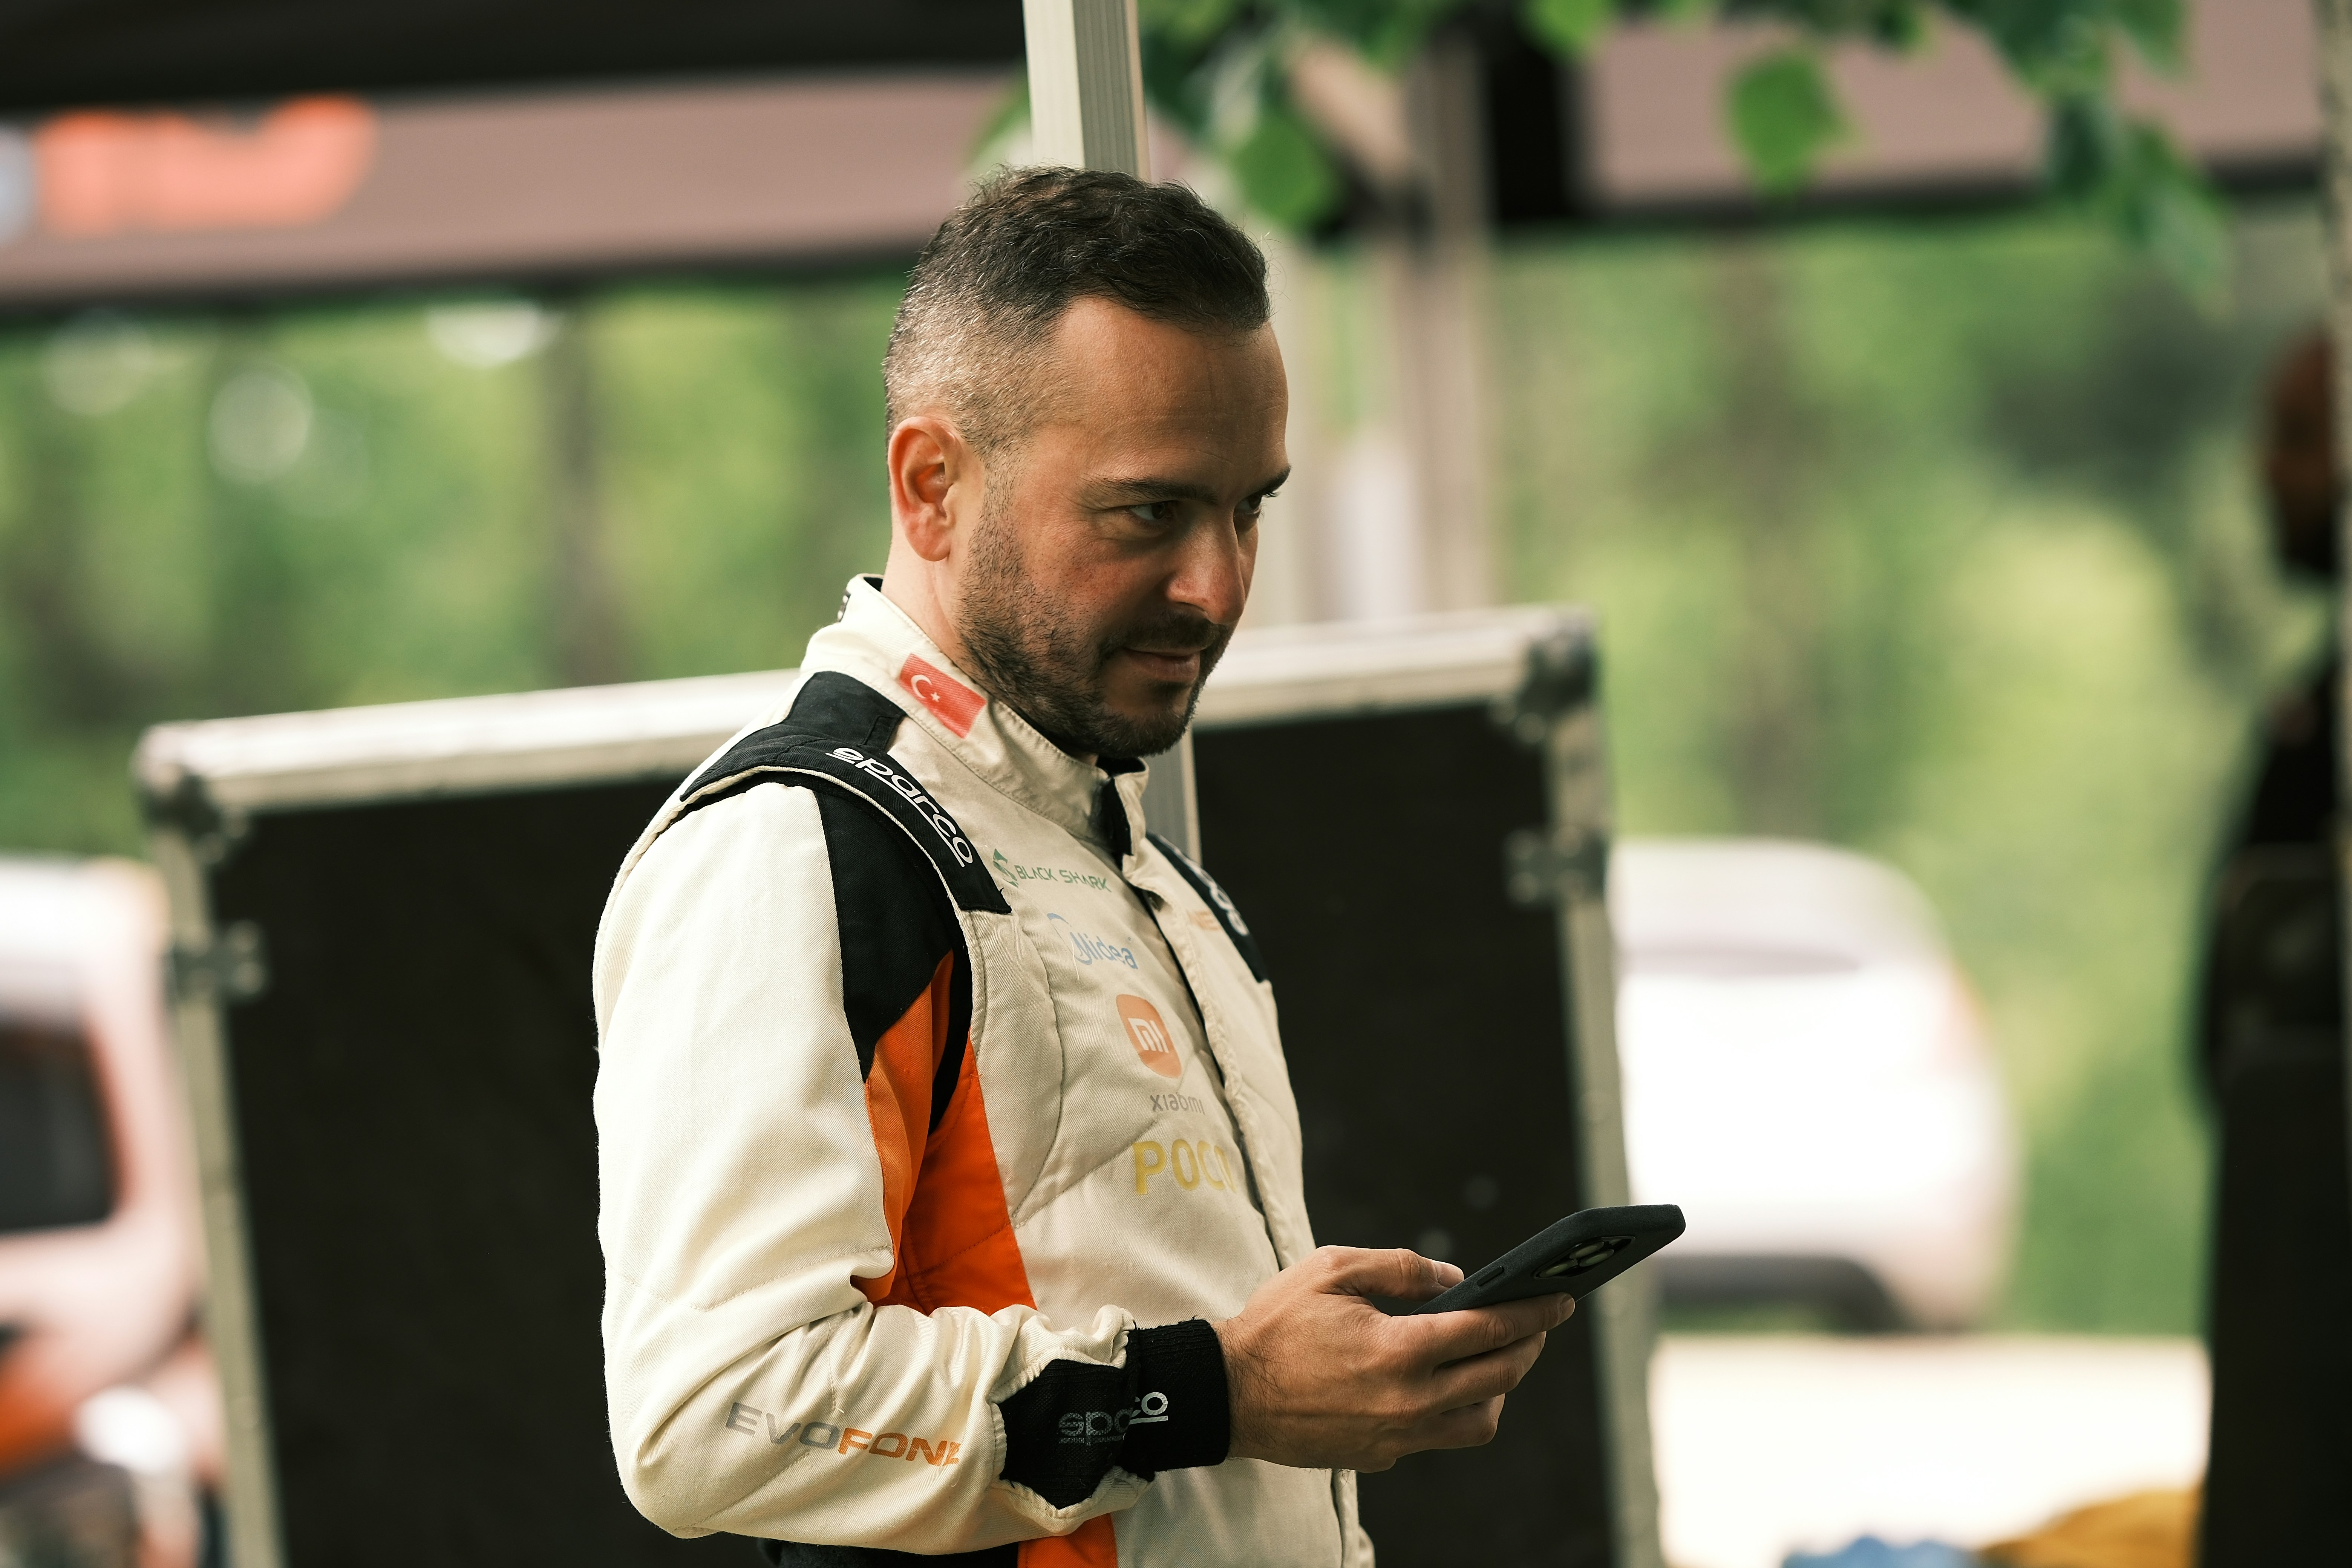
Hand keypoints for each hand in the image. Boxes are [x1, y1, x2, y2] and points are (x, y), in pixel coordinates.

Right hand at [1210, 1247, 1572, 1471]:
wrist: (1227, 1393)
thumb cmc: (1276, 1324)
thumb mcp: (1332, 1269)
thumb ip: (1401, 1268)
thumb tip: (1457, 1277)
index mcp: (1399, 1350)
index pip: (1490, 1328)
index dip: (1533, 1311)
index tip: (1560, 1300)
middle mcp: (1408, 1401)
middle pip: (1500, 1376)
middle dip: (1529, 1345)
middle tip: (1539, 1323)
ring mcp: (1397, 1437)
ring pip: (1481, 1421)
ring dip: (1500, 1387)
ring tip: (1495, 1357)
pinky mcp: (1381, 1457)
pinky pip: (1438, 1438)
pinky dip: (1454, 1410)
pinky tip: (1442, 1383)